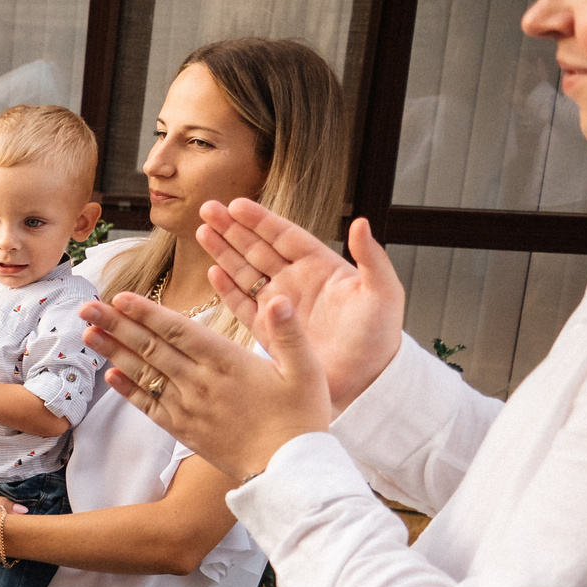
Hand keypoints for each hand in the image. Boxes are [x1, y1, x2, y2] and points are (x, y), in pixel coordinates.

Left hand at [82, 291, 333, 482]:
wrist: (288, 470)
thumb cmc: (302, 417)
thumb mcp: (307, 369)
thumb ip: (288, 332)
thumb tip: (278, 299)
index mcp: (228, 362)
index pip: (179, 330)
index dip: (147, 313)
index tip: (120, 298)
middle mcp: (200, 383)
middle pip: (151, 348)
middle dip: (117, 325)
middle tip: (87, 307)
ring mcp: (188, 407)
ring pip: (144, 373)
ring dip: (114, 351)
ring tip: (87, 333)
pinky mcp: (183, 429)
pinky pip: (149, 405)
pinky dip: (128, 389)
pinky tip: (110, 374)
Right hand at [195, 199, 405, 409]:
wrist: (363, 382)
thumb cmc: (378, 339)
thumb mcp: (384, 294)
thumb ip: (372, 258)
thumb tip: (361, 222)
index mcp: (321, 268)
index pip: (284, 236)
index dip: (260, 220)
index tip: (236, 204)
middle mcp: (296, 284)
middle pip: (257, 249)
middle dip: (232, 229)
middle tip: (208, 209)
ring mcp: (280, 307)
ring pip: (244, 272)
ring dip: (223, 252)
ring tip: (201, 233)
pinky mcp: (269, 332)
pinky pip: (242, 305)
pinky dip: (226, 290)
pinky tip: (213, 273)